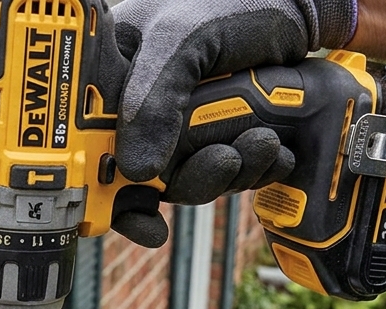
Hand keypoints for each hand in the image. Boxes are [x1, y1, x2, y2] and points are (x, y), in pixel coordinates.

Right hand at [107, 0, 356, 246]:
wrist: (298, 6)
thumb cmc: (233, 1)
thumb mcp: (180, 39)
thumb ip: (151, 98)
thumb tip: (132, 171)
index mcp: (111, 75)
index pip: (86, 142)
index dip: (101, 187)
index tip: (130, 211)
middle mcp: (140, 105)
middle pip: (139, 176)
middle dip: (185, 182)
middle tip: (224, 162)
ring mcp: (177, 124)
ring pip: (184, 181)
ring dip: (225, 177)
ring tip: (261, 142)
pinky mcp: (214, 136)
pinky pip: (219, 174)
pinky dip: (246, 173)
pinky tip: (270, 151)